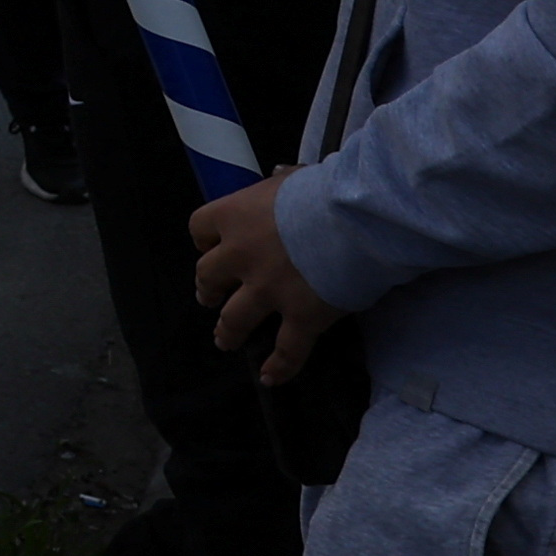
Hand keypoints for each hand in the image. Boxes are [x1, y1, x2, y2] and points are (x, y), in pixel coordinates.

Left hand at [189, 173, 347, 385]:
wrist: (355, 218)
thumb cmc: (325, 190)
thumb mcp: (292, 178)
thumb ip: (280, 186)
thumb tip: (281, 179)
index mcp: (234, 217)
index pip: (200, 228)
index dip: (204, 240)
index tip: (209, 247)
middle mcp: (241, 257)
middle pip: (208, 276)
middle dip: (207, 289)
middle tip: (209, 296)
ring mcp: (268, 290)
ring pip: (235, 319)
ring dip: (227, 331)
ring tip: (225, 340)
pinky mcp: (301, 317)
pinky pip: (287, 351)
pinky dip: (278, 367)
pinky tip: (271, 378)